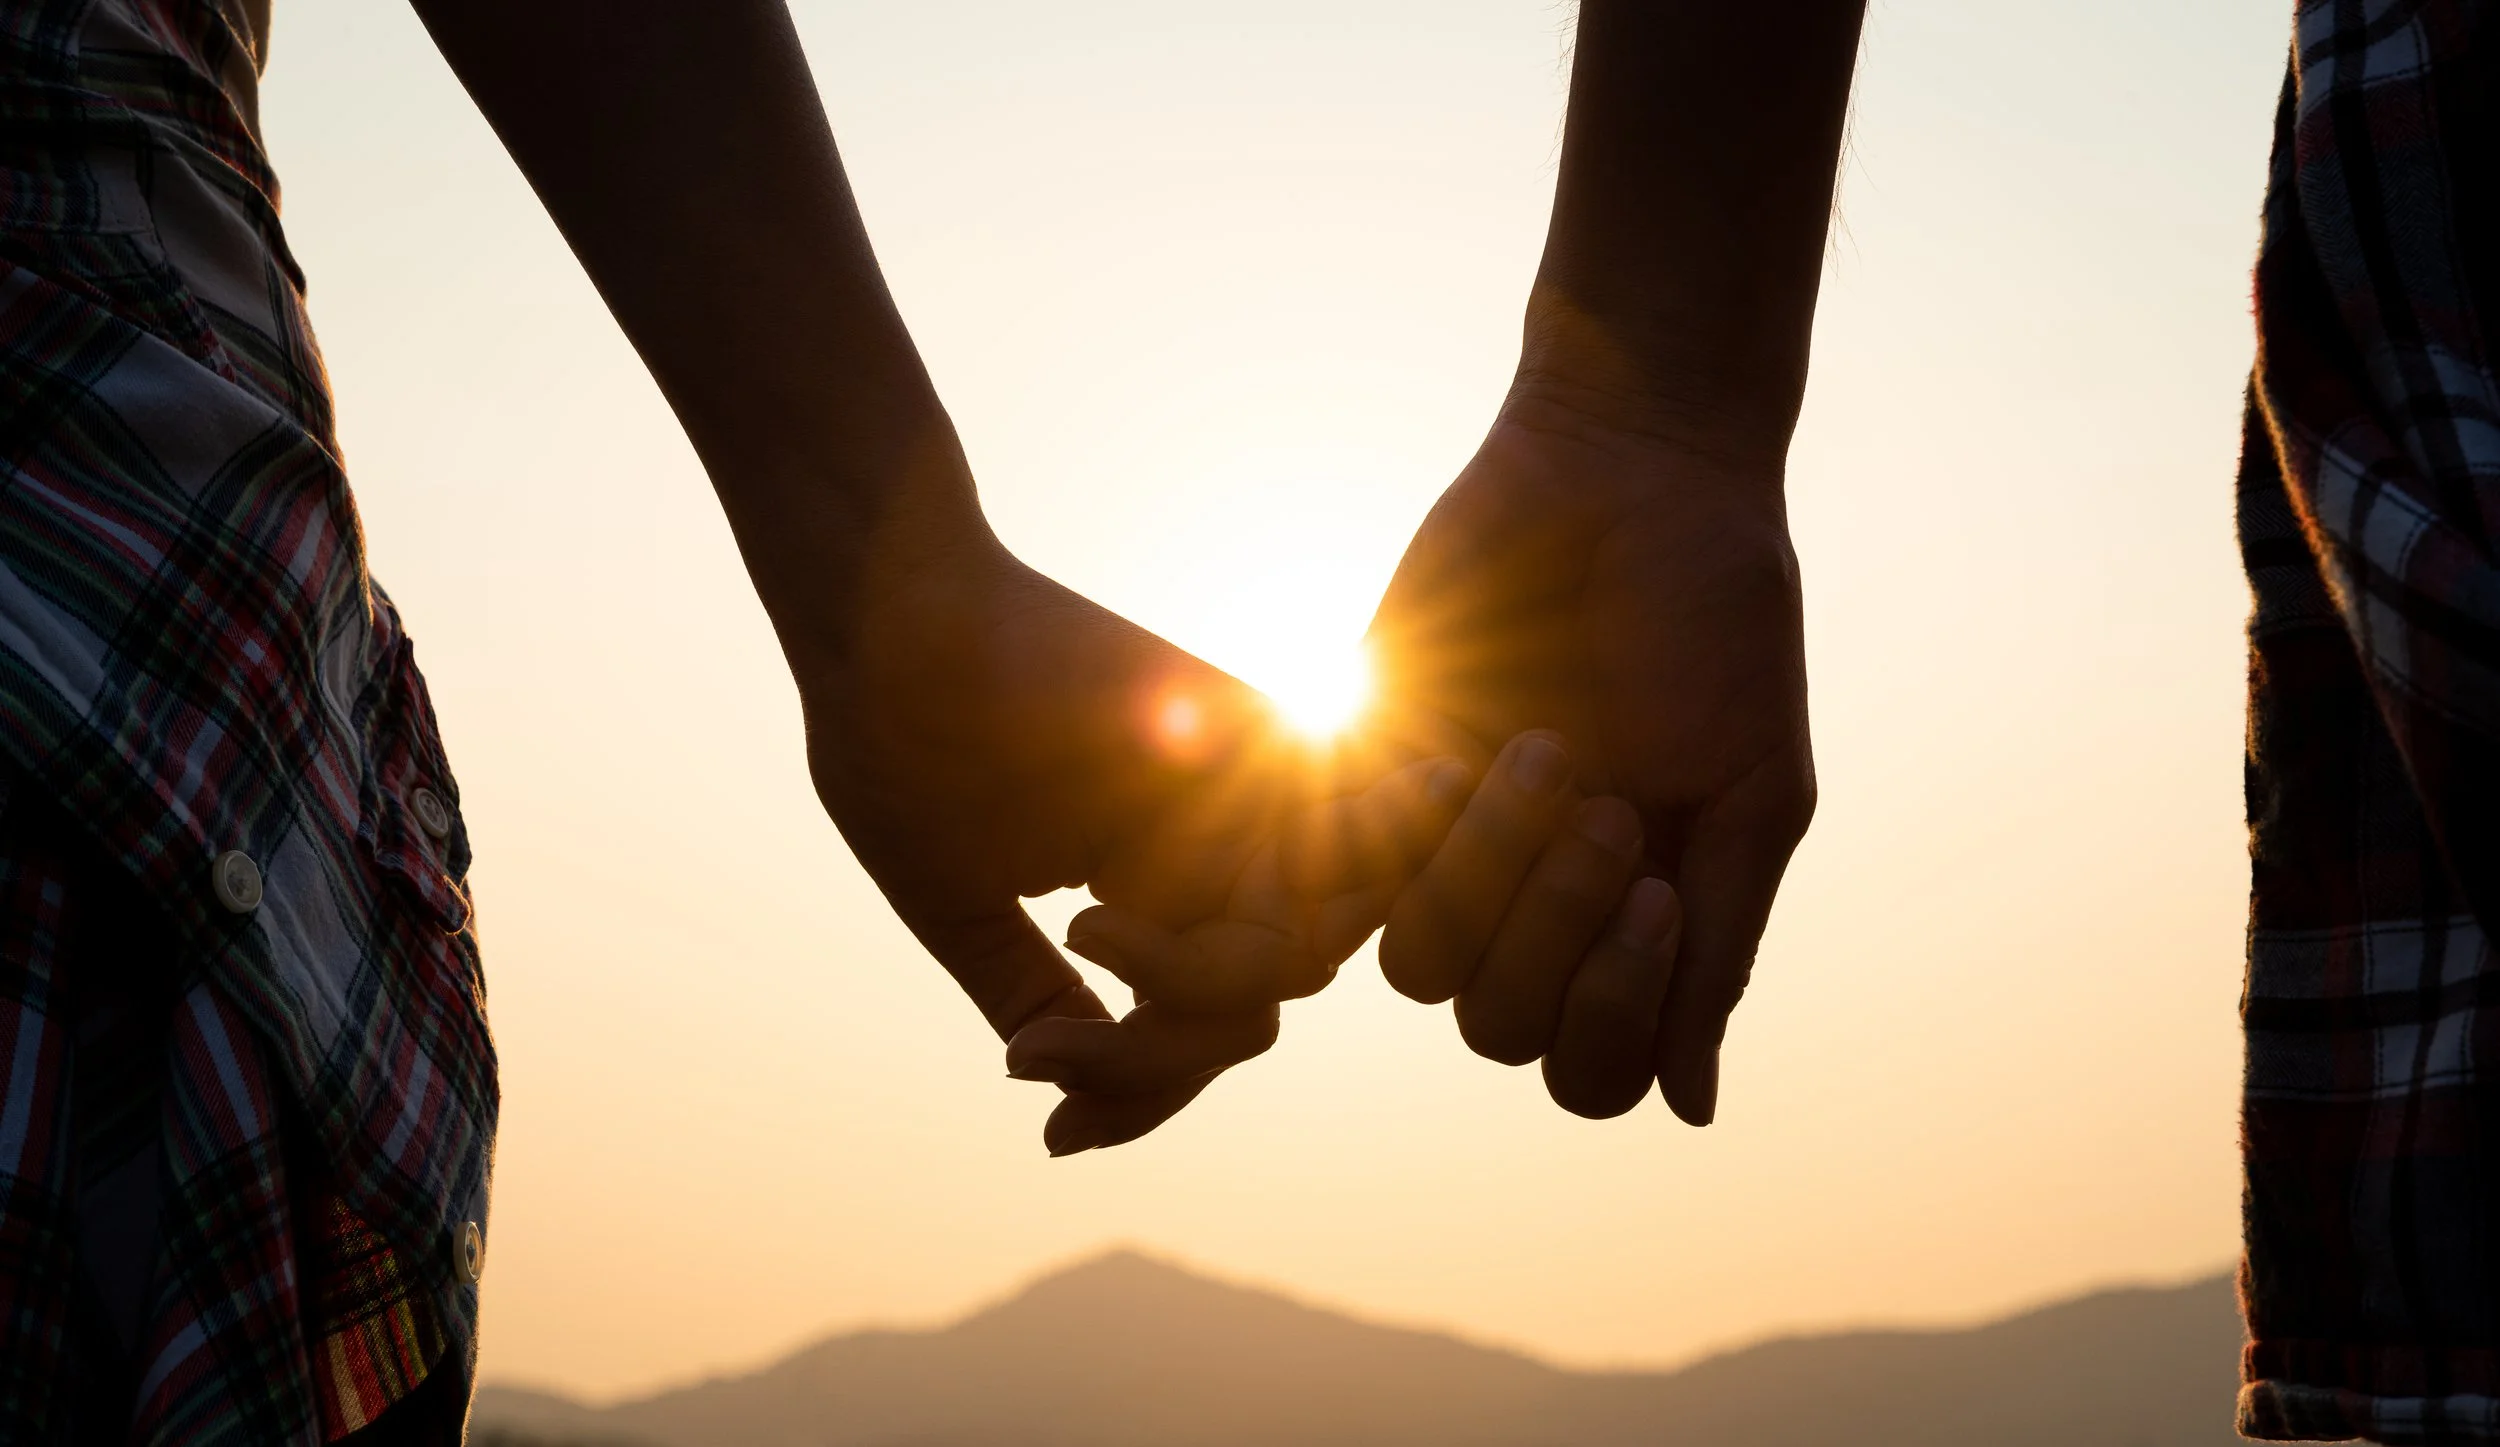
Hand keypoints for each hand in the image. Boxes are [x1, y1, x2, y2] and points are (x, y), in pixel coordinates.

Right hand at [790, 512, 1410, 1149]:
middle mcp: (1209, 844)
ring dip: (1180, 1015)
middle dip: (1154, 1070)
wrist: (885, 618)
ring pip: (1289, 968)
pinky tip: (1092, 921)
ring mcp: (1241, 796)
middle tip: (1042, 1057)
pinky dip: (1229, 943)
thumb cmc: (900, 746)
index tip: (1054, 1137)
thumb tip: (1070, 1095)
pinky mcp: (1257, 745)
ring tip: (1069, 948)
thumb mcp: (964, 906)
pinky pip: (1313, 876)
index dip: (1142, 1099)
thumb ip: (1030, 991)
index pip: (1199, 1024)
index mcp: (1148, 882)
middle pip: (1250, 1013)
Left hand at [1366, 385, 1815, 1123]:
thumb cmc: (1718, 621)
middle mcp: (1528, 906)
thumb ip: (1721, 944)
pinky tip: (1441, 754)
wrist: (1633, 469)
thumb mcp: (1754, 788)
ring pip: (1414, 971)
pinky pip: (1327, 876)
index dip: (1615, 1019)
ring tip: (1542, 747)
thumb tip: (1692, 1110)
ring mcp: (1442, 845)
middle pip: (1498, 1031)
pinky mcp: (1365, 768)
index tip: (1661, 894)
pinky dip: (1377, 839)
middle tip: (1607, 797)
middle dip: (1552, 929)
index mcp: (1628, 923)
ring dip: (1480, 877)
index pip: (1589, 1071)